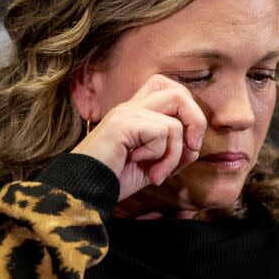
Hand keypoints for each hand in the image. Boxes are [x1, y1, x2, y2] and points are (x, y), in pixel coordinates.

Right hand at [71, 75, 206, 200]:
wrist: (83, 189)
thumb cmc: (113, 179)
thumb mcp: (152, 168)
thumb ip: (174, 155)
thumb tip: (194, 148)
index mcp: (137, 113)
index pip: (170, 89)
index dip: (189, 112)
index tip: (189, 144)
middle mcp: (132, 107)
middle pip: (178, 92)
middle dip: (196, 122)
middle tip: (190, 149)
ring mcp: (127, 113)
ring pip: (175, 122)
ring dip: (174, 154)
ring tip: (157, 173)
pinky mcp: (123, 123)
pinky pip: (162, 132)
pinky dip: (159, 156)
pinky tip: (141, 165)